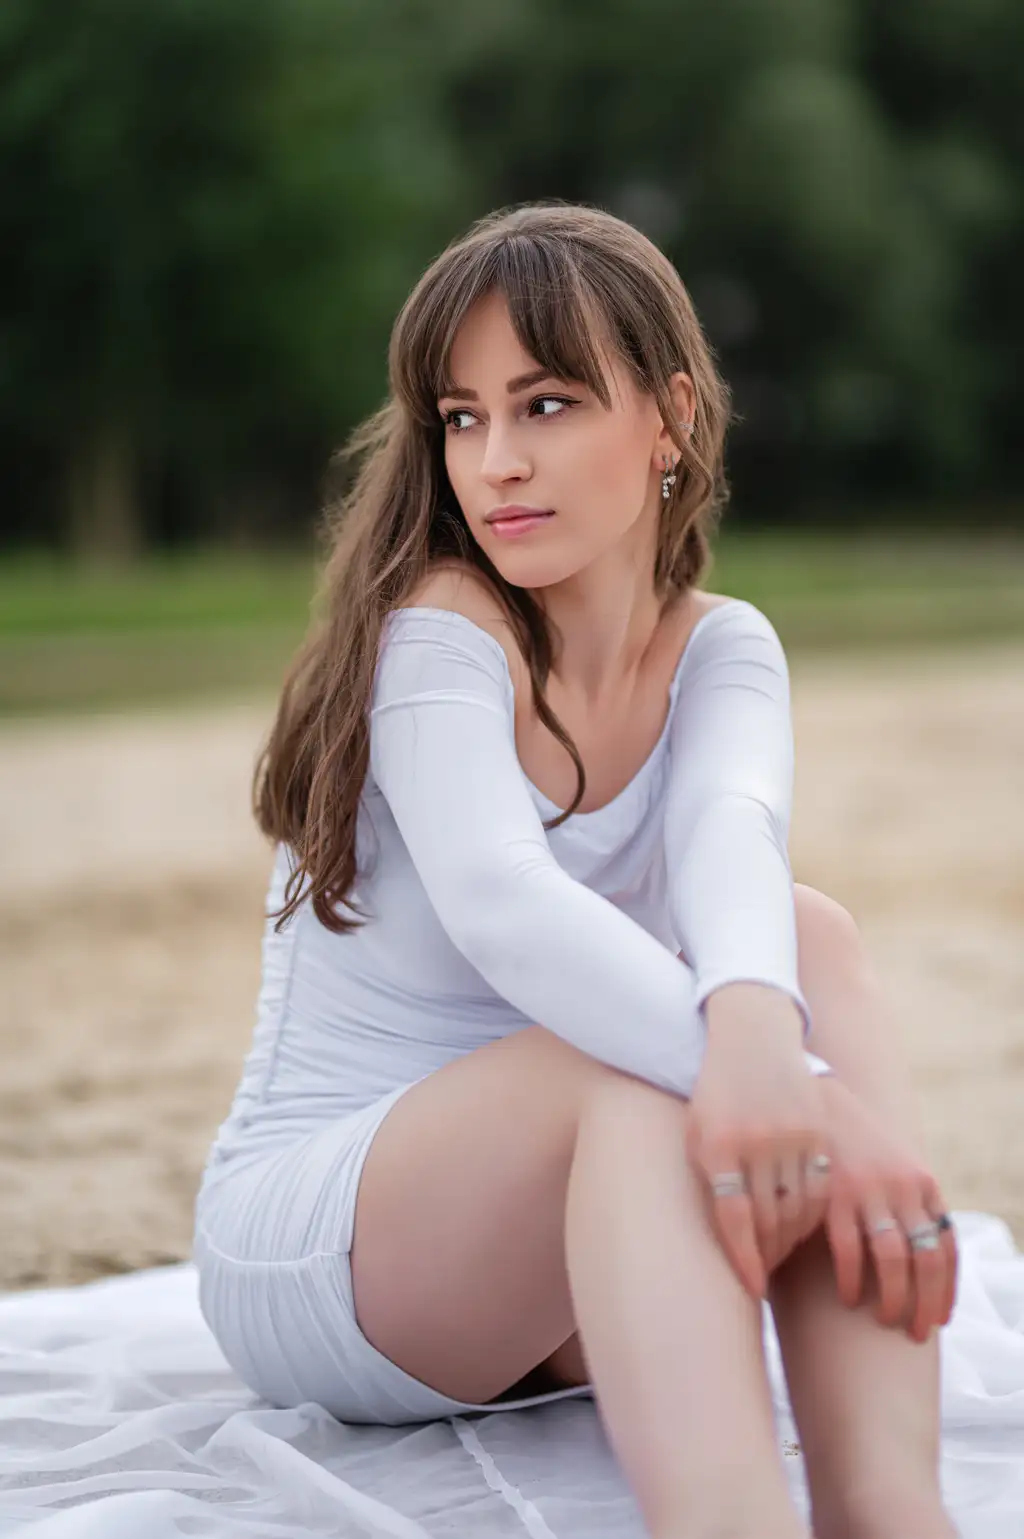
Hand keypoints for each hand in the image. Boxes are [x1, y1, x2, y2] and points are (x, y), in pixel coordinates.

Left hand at [688, 987, 833, 1298]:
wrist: (751, 1038)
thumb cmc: (714, 1095)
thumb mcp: (697, 1134)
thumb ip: (710, 1185)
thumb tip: (730, 1243)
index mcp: (717, 1144)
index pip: (734, 1218)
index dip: (745, 1258)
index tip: (753, 1286)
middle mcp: (754, 1140)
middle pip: (769, 1217)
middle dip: (767, 1251)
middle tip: (765, 1269)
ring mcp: (789, 1133)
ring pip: (798, 1206)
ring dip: (791, 1236)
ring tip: (781, 1251)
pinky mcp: (815, 1129)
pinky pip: (820, 1185)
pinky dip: (814, 1211)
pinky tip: (803, 1222)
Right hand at [817, 1076, 957, 1341]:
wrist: (818, 1100)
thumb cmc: (856, 1142)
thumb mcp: (894, 1166)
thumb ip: (910, 1203)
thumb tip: (923, 1262)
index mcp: (924, 1184)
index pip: (948, 1247)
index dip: (947, 1289)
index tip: (939, 1319)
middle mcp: (904, 1187)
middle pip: (927, 1260)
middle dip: (925, 1304)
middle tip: (915, 1333)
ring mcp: (870, 1189)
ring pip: (894, 1260)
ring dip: (892, 1298)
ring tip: (884, 1320)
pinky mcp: (834, 1193)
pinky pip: (850, 1249)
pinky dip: (851, 1280)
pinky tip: (847, 1297)